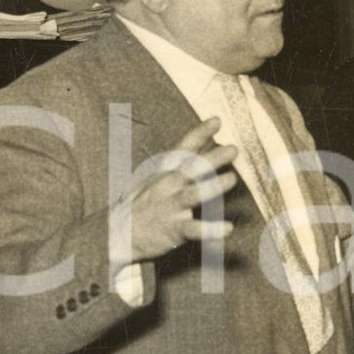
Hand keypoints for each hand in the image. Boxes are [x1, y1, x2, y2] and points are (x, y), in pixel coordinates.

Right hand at [111, 117, 237, 264]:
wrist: (120, 233)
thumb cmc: (146, 202)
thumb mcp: (161, 176)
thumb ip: (187, 161)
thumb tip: (210, 141)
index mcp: (167, 171)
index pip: (184, 148)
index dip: (200, 134)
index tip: (217, 120)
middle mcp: (169, 186)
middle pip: (191, 169)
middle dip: (211, 158)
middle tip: (233, 149)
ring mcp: (171, 206)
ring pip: (192, 195)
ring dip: (212, 187)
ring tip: (231, 179)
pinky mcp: (174, 229)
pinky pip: (194, 229)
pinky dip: (211, 230)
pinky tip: (228, 228)